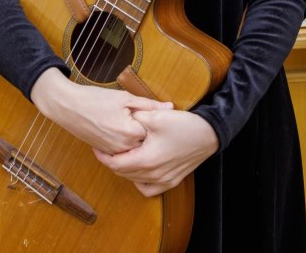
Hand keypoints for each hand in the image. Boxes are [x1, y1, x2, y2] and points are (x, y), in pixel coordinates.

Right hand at [31, 68, 171, 155]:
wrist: (67, 107)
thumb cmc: (94, 99)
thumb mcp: (123, 97)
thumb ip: (148, 104)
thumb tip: (170, 107)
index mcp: (131, 133)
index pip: (155, 131)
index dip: (156, 121)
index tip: (155, 114)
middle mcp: (124, 148)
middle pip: (146, 142)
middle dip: (148, 131)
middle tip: (142, 119)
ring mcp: (115, 153)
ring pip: (135, 148)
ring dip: (137, 139)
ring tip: (129, 123)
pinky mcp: (107, 153)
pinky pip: (124, 152)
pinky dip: (126, 143)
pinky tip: (121, 129)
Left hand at [98, 109, 218, 196]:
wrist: (208, 134)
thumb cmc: (182, 125)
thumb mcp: (154, 116)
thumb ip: (133, 118)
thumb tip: (119, 119)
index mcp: (147, 160)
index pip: (115, 164)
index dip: (103, 156)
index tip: (97, 145)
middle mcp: (154, 175)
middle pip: (123, 173)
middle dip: (112, 160)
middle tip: (106, 147)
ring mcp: (164, 180)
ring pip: (134, 180)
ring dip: (124, 169)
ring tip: (121, 153)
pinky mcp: (172, 181)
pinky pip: (148, 188)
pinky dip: (139, 180)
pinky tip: (138, 167)